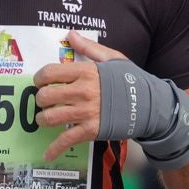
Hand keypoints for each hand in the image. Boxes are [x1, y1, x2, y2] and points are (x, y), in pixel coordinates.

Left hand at [33, 31, 125, 159]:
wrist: (149, 106)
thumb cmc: (131, 81)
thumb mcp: (112, 58)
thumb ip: (89, 47)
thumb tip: (70, 35)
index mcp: (86, 72)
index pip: (50, 73)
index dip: (39, 78)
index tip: (40, 82)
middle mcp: (82, 92)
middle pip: (46, 96)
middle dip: (40, 100)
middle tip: (45, 101)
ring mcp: (85, 113)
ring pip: (50, 118)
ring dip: (43, 119)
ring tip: (45, 119)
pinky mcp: (90, 131)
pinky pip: (65, 140)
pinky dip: (54, 149)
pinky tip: (48, 154)